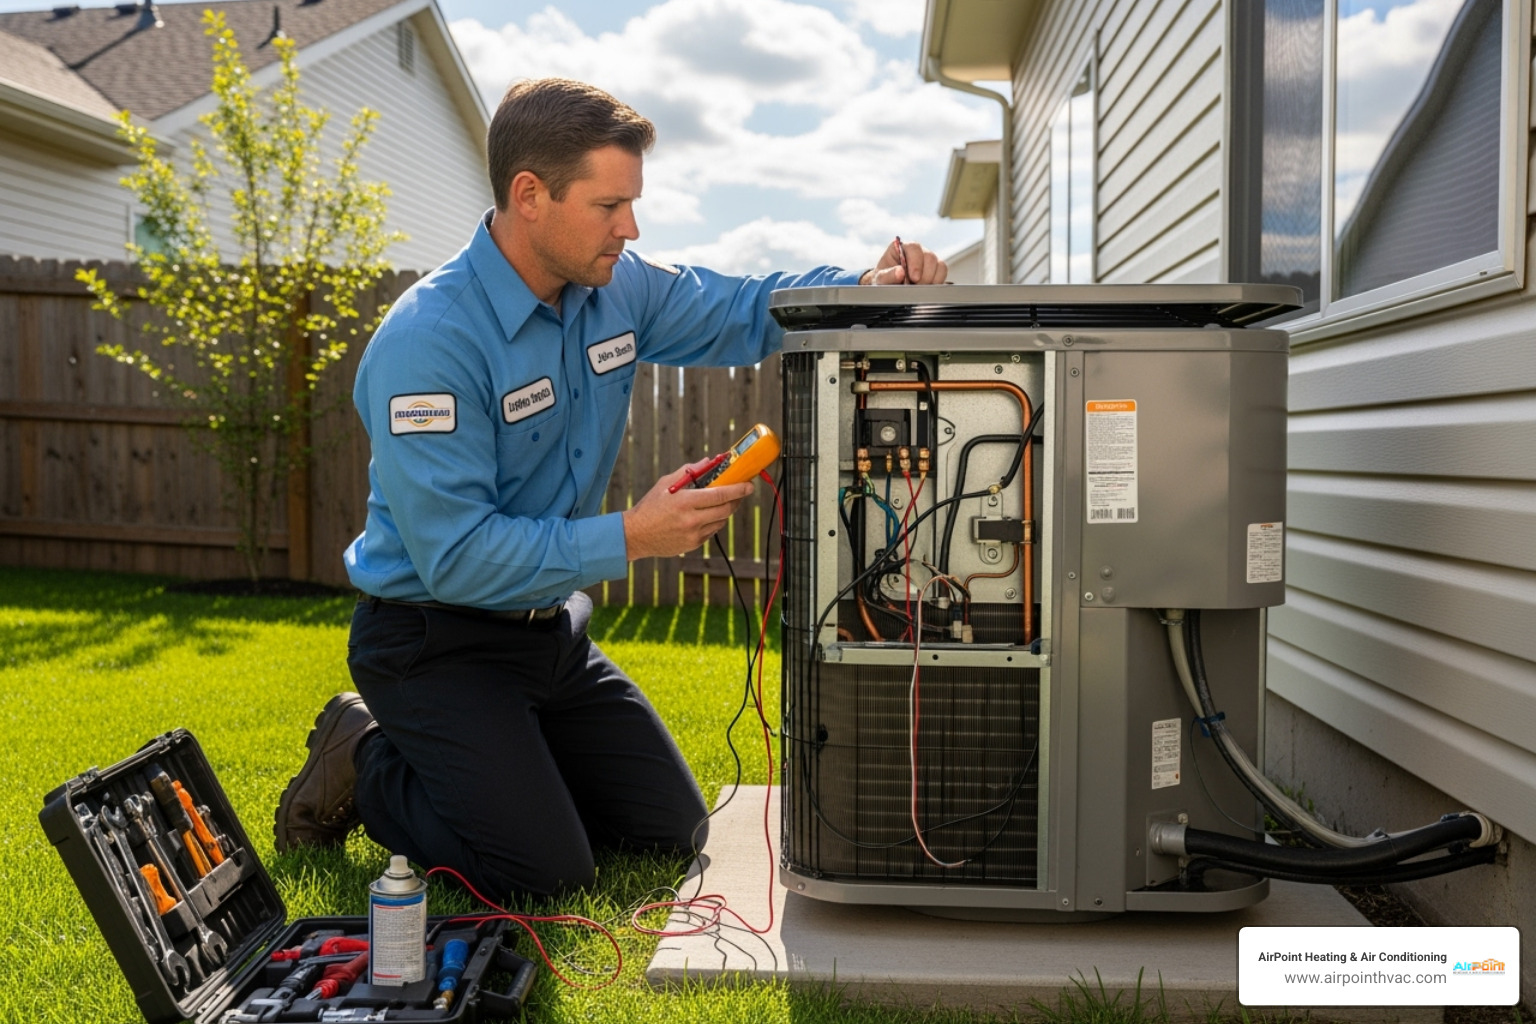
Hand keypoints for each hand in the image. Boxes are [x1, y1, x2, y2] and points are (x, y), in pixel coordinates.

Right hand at [623, 458, 753, 559]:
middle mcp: (691, 519)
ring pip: (721, 521)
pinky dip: (714, 522)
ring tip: (722, 502)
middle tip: (741, 492)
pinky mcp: (693, 545)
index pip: (720, 494)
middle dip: (737, 500)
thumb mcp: (665, 484)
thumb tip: (708, 461)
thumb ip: (688, 472)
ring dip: (726, 510)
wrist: (635, 535)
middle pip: (726, 509)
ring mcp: (693, 534)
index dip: (738, 489)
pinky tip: (706, 515)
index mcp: (685, 501)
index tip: (749, 485)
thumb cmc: (650, 507)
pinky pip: (712, 531)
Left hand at [859, 239, 947, 285]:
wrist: (888, 288)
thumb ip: (888, 275)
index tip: (914, 278)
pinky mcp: (935, 269)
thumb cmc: (883, 280)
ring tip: (918, 289)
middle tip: (915, 287)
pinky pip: (942, 272)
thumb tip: (900, 272)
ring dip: (930, 279)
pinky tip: (926, 288)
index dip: (916, 263)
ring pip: (939, 264)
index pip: (914, 247)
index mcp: (901, 247)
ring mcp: (927, 259)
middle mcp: (917, 251)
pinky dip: (937, 282)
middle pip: (929, 256)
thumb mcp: (880, 279)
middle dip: (924, 275)